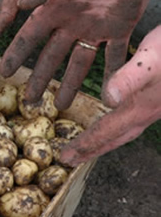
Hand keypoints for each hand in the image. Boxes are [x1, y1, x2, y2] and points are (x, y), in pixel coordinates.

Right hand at [0, 0, 160, 108]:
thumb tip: (20, 5)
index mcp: (51, 8)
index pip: (28, 37)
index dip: (15, 55)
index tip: (2, 72)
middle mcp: (68, 22)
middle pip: (49, 58)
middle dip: (38, 80)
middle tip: (29, 102)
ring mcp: (93, 28)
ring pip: (77, 64)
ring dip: (69, 85)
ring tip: (61, 106)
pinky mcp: (119, 28)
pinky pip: (115, 57)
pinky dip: (113, 76)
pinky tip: (109, 95)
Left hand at [60, 25, 160, 164]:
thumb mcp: (150, 59)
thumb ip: (130, 78)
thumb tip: (108, 98)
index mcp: (140, 107)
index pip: (107, 131)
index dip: (85, 144)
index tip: (66, 157)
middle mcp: (147, 112)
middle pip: (115, 137)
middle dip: (92, 148)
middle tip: (71, 158)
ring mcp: (155, 107)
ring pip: (125, 129)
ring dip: (105, 138)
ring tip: (90, 143)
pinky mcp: (157, 98)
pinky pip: (132, 118)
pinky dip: (118, 123)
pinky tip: (116, 115)